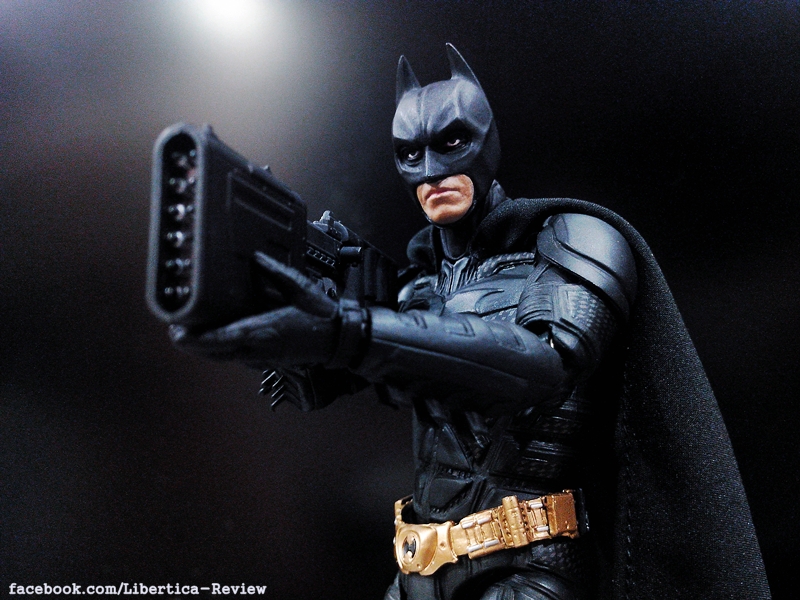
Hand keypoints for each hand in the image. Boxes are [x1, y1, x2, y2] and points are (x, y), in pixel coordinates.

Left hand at [169, 252, 365, 367]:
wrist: (338, 339)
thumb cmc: (321, 315)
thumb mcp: (300, 288)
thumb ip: (277, 273)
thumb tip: (256, 258)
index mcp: (265, 331)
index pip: (223, 339)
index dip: (198, 339)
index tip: (178, 333)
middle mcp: (260, 349)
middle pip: (216, 353)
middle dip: (193, 344)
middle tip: (176, 330)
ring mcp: (263, 359)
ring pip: (224, 357)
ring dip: (204, 348)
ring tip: (187, 334)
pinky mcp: (266, 361)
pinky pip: (236, 357)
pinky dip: (221, 350)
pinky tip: (214, 339)